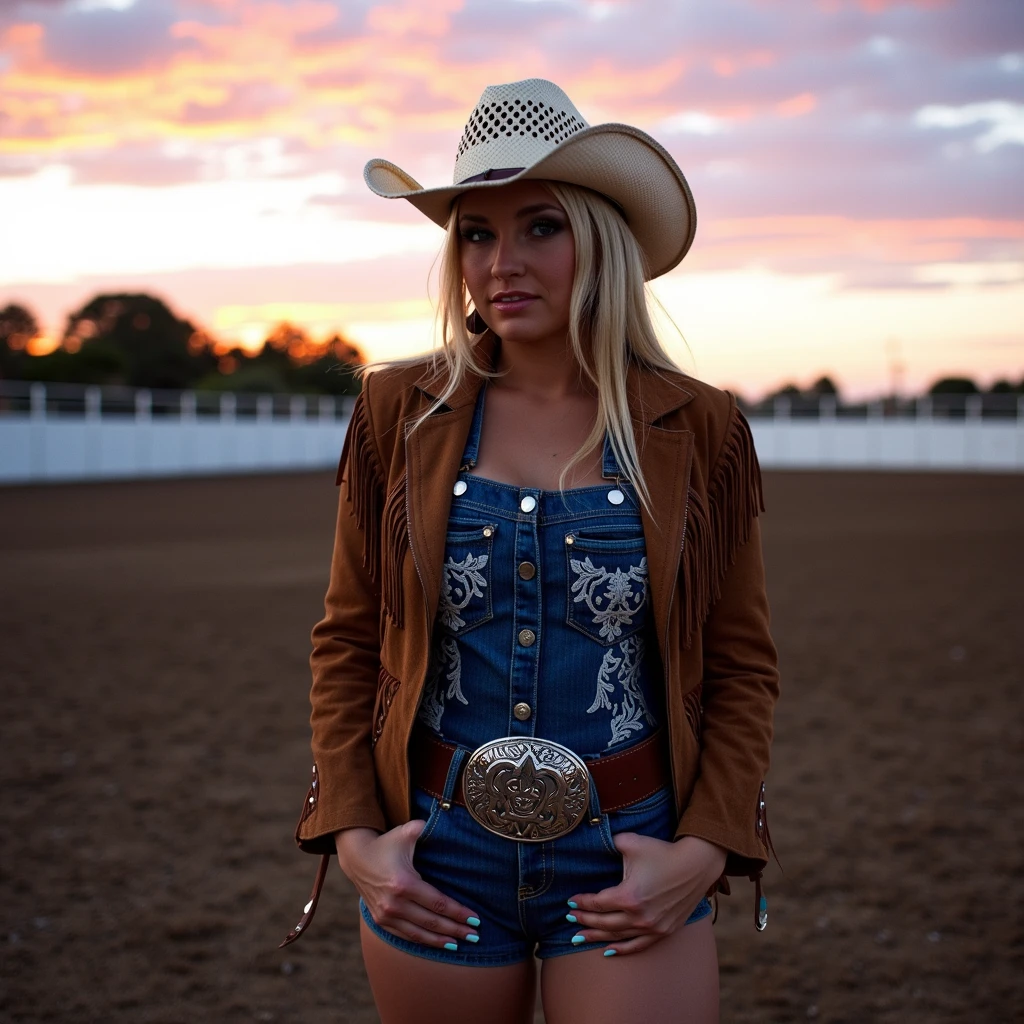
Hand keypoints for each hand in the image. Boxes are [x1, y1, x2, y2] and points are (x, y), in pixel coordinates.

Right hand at [334, 823, 480, 948]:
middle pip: (433, 922)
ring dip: (442, 940)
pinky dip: (424, 941)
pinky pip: (407, 936)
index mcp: (404, 883)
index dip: (459, 913)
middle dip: (456, 930)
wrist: (356, 858)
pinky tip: (439, 943)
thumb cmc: (386, 844)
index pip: (438, 903)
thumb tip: (444, 817)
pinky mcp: (381, 921)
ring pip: (420, 934)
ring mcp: (386, 915)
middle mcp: (394, 903)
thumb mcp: (405, 832)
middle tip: (476, 935)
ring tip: (462, 943)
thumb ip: (424, 827)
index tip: (476, 919)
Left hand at [567, 834, 726, 955]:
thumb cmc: (663, 852)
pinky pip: (639, 945)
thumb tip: (594, 839)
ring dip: (597, 937)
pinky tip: (609, 951)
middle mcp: (639, 916)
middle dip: (585, 920)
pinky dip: (622, 949)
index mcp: (629, 896)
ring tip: (580, 938)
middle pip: (604, 923)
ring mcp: (652, 927)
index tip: (570, 901)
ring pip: (618, 937)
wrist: (696, 865)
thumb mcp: (631, 842)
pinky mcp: (664, 931)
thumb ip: (610, 843)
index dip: (582, 902)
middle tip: (570, 919)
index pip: (598, 903)